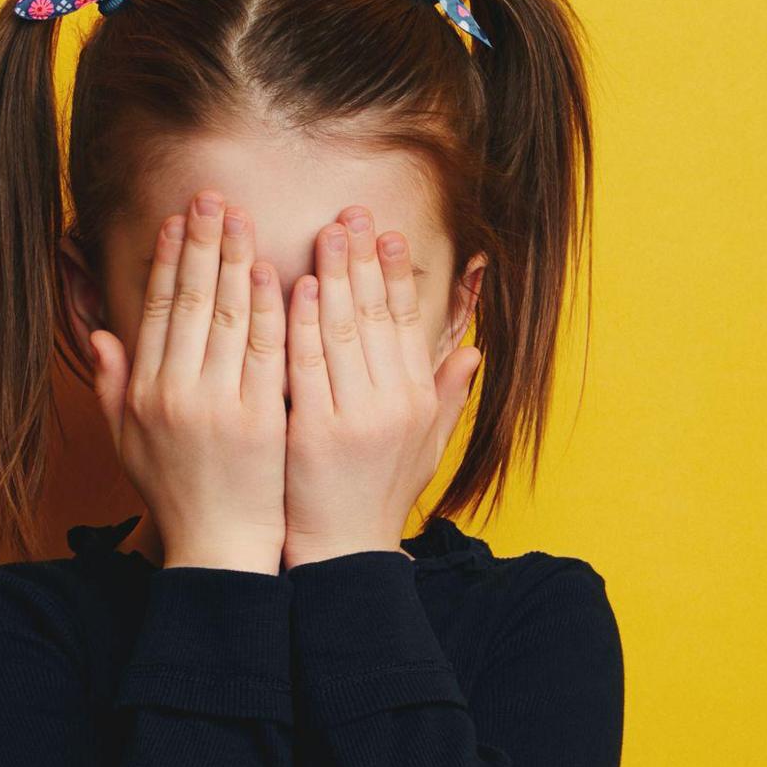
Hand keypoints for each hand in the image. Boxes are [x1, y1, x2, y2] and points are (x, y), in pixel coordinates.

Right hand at [87, 189, 289, 573]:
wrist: (221, 547)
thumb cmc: (176, 494)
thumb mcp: (128, 443)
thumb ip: (113, 386)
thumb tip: (101, 335)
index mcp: (144, 393)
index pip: (157, 311)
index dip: (168, 261)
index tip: (177, 220)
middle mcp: (176, 394)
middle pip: (190, 302)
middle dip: (201, 243)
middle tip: (211, 197)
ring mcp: (219, 405)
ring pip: (227, 316)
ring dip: (235, 261)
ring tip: (241, 217)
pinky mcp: (260, 419)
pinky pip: (265, 350)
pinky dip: (269, 308)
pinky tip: (274, 271)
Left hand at [282, 207, 481, 569]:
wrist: (342, 553)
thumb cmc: (377, 497)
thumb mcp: (426, 446)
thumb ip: (447, 395)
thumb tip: (473, 350)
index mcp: (417, 400)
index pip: (406, 322)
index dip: (395, 274)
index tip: (384, 232)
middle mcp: (394, 403)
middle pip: (376, 316)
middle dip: (362, 259)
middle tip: (350, 213)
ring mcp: (355, 417)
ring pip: (342, 331)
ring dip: (331, 277)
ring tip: (323, 233)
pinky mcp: (317, 433)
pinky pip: (306, 364)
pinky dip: (300, 321)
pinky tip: (293, 285)